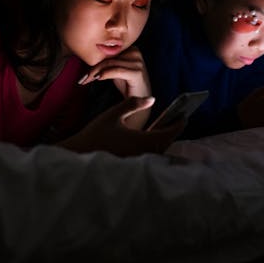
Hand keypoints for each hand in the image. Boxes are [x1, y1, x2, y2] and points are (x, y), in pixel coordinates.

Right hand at [59, 96, 183, 155]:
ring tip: (166, 127)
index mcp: (143, 141)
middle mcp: (144, 154)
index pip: (169, 132)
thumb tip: (152, 98)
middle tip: (178, 119)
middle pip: (166, 143)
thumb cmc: (96, 133)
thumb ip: (133, 104)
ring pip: (159, 150)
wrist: (79, 154)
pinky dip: (154, 146)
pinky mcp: (132, 164)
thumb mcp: (114, 114)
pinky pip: (149, 155)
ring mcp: (138, 161)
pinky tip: (151, 138)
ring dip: (164, 139)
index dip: (179, 123)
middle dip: (173, 130)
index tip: (184, 115)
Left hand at [77, 46, 150, 97]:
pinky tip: (98, 79)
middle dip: (93, 67)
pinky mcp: (137, 72)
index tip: (83, 72)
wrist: (141, 99)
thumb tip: (87, 57)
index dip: (95, 60)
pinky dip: (106, 74)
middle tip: (82, 78)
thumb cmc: (127, 85)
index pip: (108, 51)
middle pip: (108, 57)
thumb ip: (107, 62)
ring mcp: (138, 62)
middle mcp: (136, 52)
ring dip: (96, 72)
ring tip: (86, 80)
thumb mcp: (115, 70)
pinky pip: (117, 71)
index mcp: (131, 48)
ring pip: (110, 63)